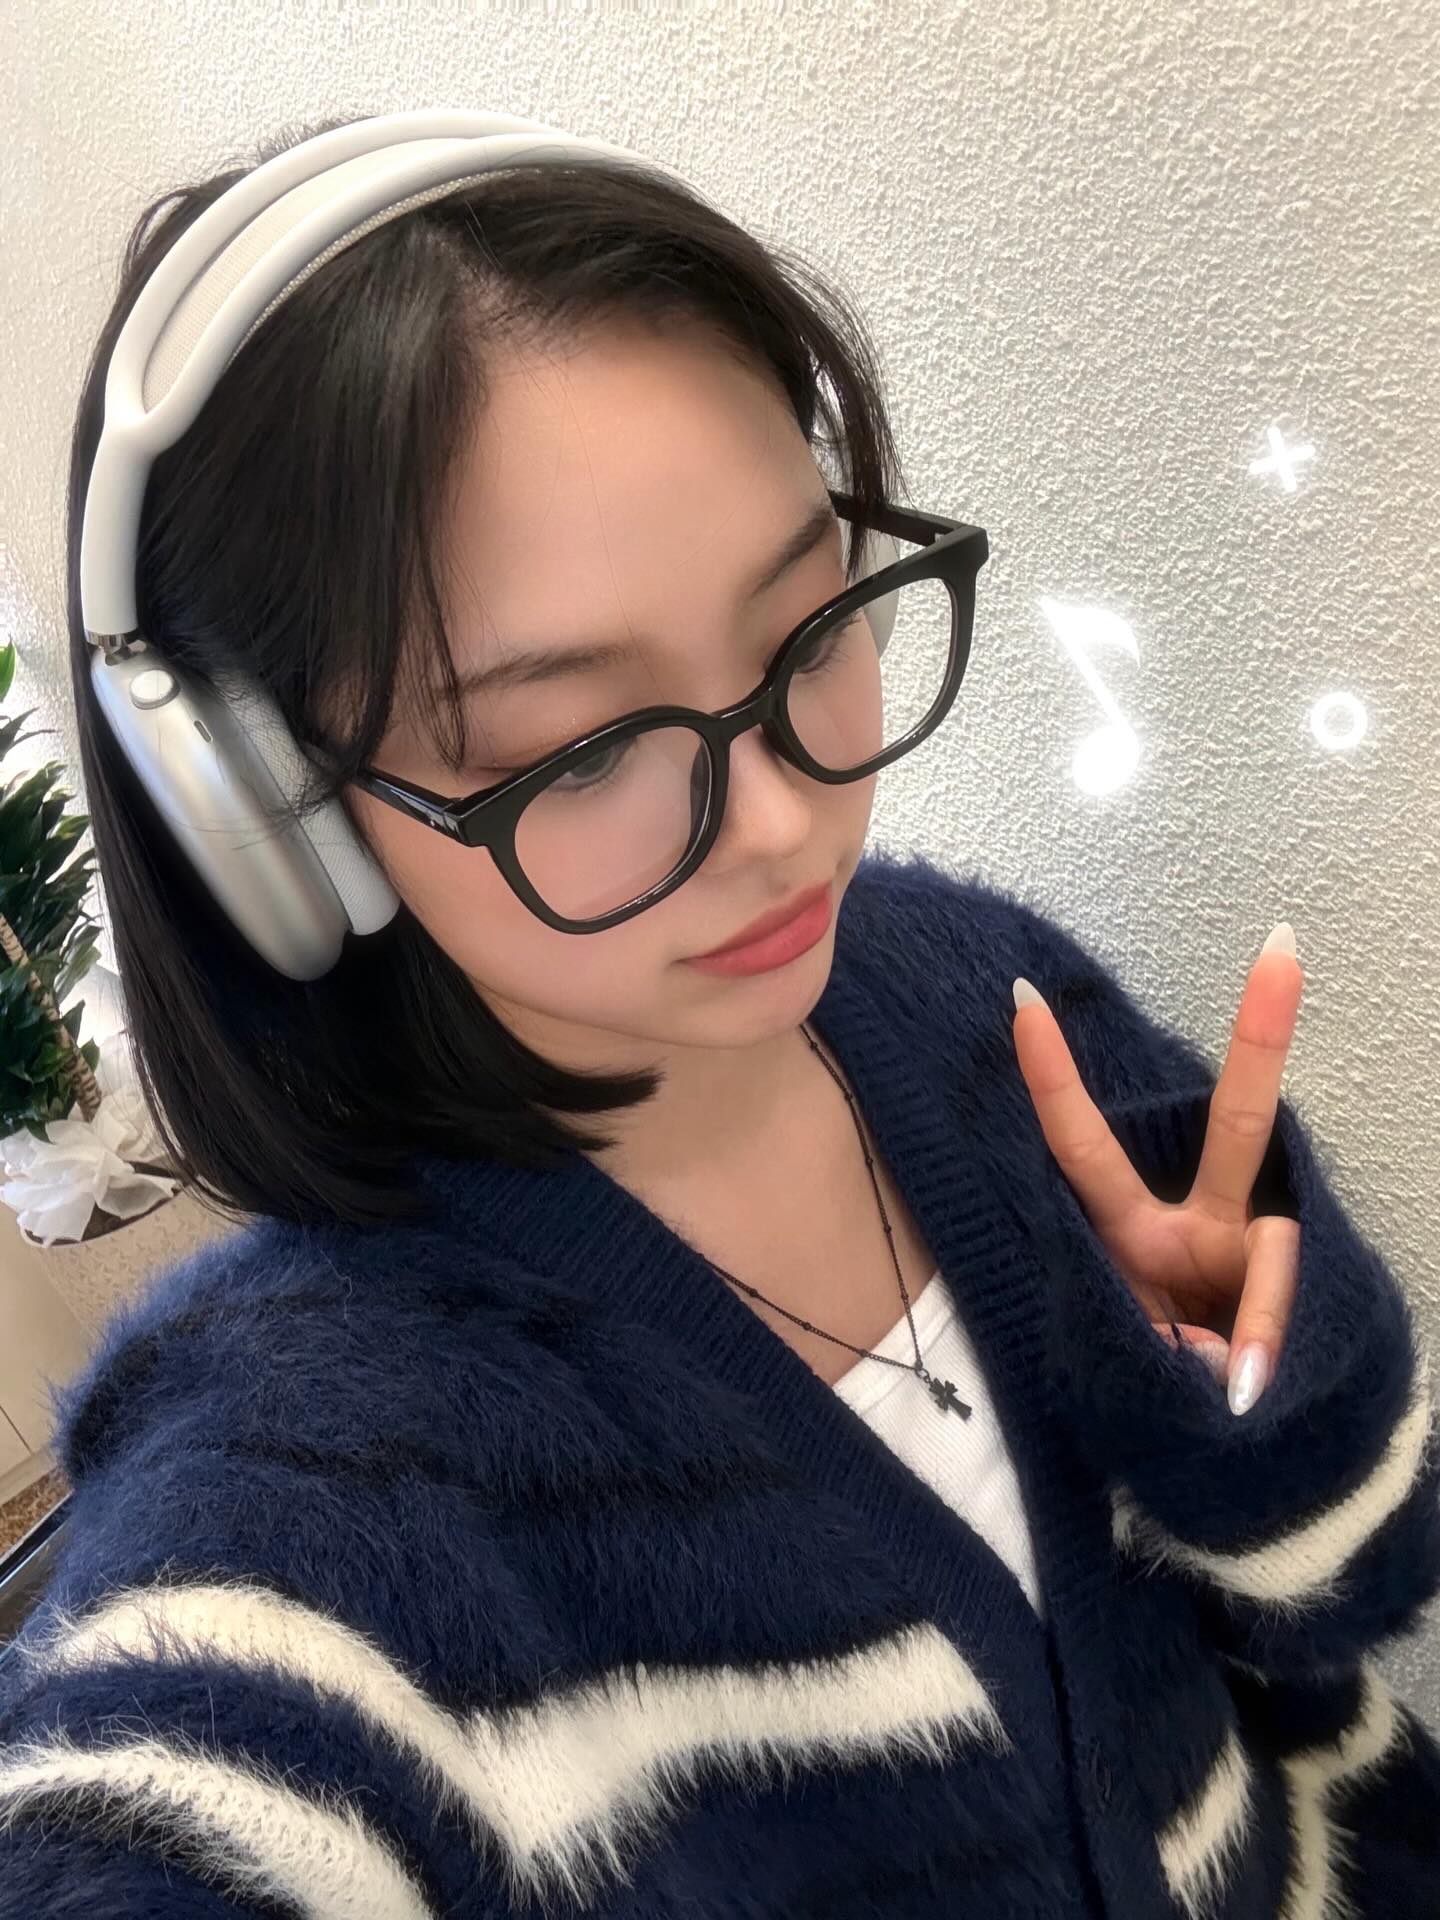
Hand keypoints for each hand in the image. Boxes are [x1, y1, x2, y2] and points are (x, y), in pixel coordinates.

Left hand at [1010, 927, 1304, 1415]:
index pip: (1084, 1148)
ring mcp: (1256, 1259)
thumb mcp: (1137, 1379)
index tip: (1022, 1000)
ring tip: (1220, 1395)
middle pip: (1240, 1128)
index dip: (1053, 1078)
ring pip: (1275, 1261)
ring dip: (1244, 1340)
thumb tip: (1230, 1367)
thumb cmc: (1165, 1396)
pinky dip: (1254, 1368)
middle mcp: (1198, 1229)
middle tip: (1282, 947)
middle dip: (1262, 1040)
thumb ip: (1172, 1359)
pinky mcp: (1310, 1297)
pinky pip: (1276, 1329)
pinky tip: (1242, 1399)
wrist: (1239, 1460)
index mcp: (1135, 1233)